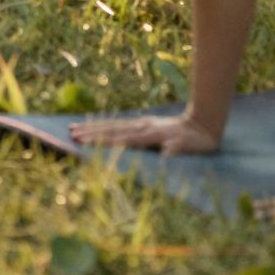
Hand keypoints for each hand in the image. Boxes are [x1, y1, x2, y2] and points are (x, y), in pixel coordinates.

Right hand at [70, 112, 218, 155]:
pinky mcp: (144, 123)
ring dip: (94, 127)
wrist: (203, 123)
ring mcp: (142, 123)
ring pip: (113, 125)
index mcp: (150, 134)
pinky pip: (120, 124)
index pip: (122, 138)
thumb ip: (178, 149)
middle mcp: (143, 126)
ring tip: (74, 128)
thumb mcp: (191, 148)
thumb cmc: (198, 142)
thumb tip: (166, 151)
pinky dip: (105, 125)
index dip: (102, 140)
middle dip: (91, 132)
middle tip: (71, 134)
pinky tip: (96, 125)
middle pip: (112, 129)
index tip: (85, 141)